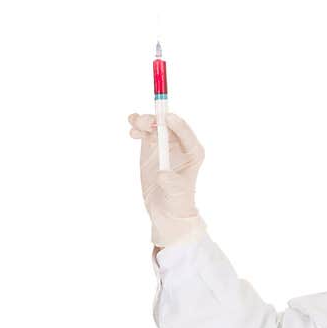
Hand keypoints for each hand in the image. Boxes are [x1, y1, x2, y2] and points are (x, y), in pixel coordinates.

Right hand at [128, 112, 206, 247]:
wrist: (166, 209)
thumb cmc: (178, 201)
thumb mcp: (177, 193)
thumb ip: (171, 182)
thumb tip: (162, 174)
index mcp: (193, 152)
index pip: (186, 133)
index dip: (176, 124)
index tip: (166, 118)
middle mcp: (180, 144)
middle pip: (168, 125)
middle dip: (156, 120)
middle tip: (144, 123)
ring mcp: (164, 144)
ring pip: (154, 125)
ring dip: (144, 121)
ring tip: (134, 125)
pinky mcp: (150, 148)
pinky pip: (144, 132)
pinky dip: (137, 128)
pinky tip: (132, 132)